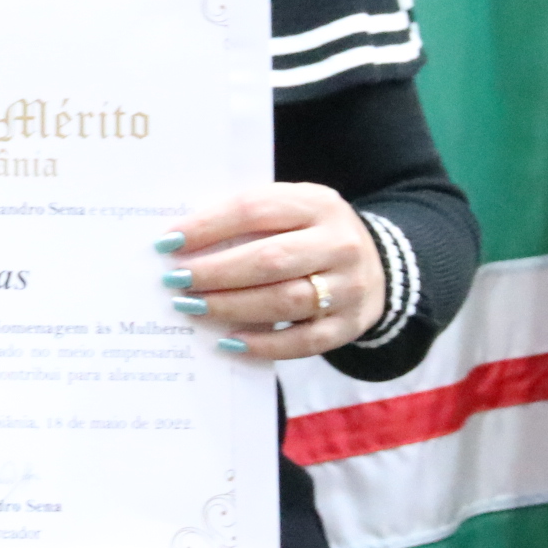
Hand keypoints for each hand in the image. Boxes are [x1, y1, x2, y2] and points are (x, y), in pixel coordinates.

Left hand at [163, 181, 385, 361]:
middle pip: (269, 259)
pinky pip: (302, 342)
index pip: (256, 210)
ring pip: (284, 300)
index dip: (209, 226)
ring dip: (231, 306)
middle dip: (215, 271)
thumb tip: (181, 241)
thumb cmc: (312, 234)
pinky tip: (228, 341)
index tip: (169, 242)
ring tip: (191, 306)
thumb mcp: (293, 209)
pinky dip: (262, 344)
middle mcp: (338, 243)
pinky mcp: (347, 326)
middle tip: (175, 280)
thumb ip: (249, 219)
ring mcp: (348, 287)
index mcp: (317, 204)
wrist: (378, 265)